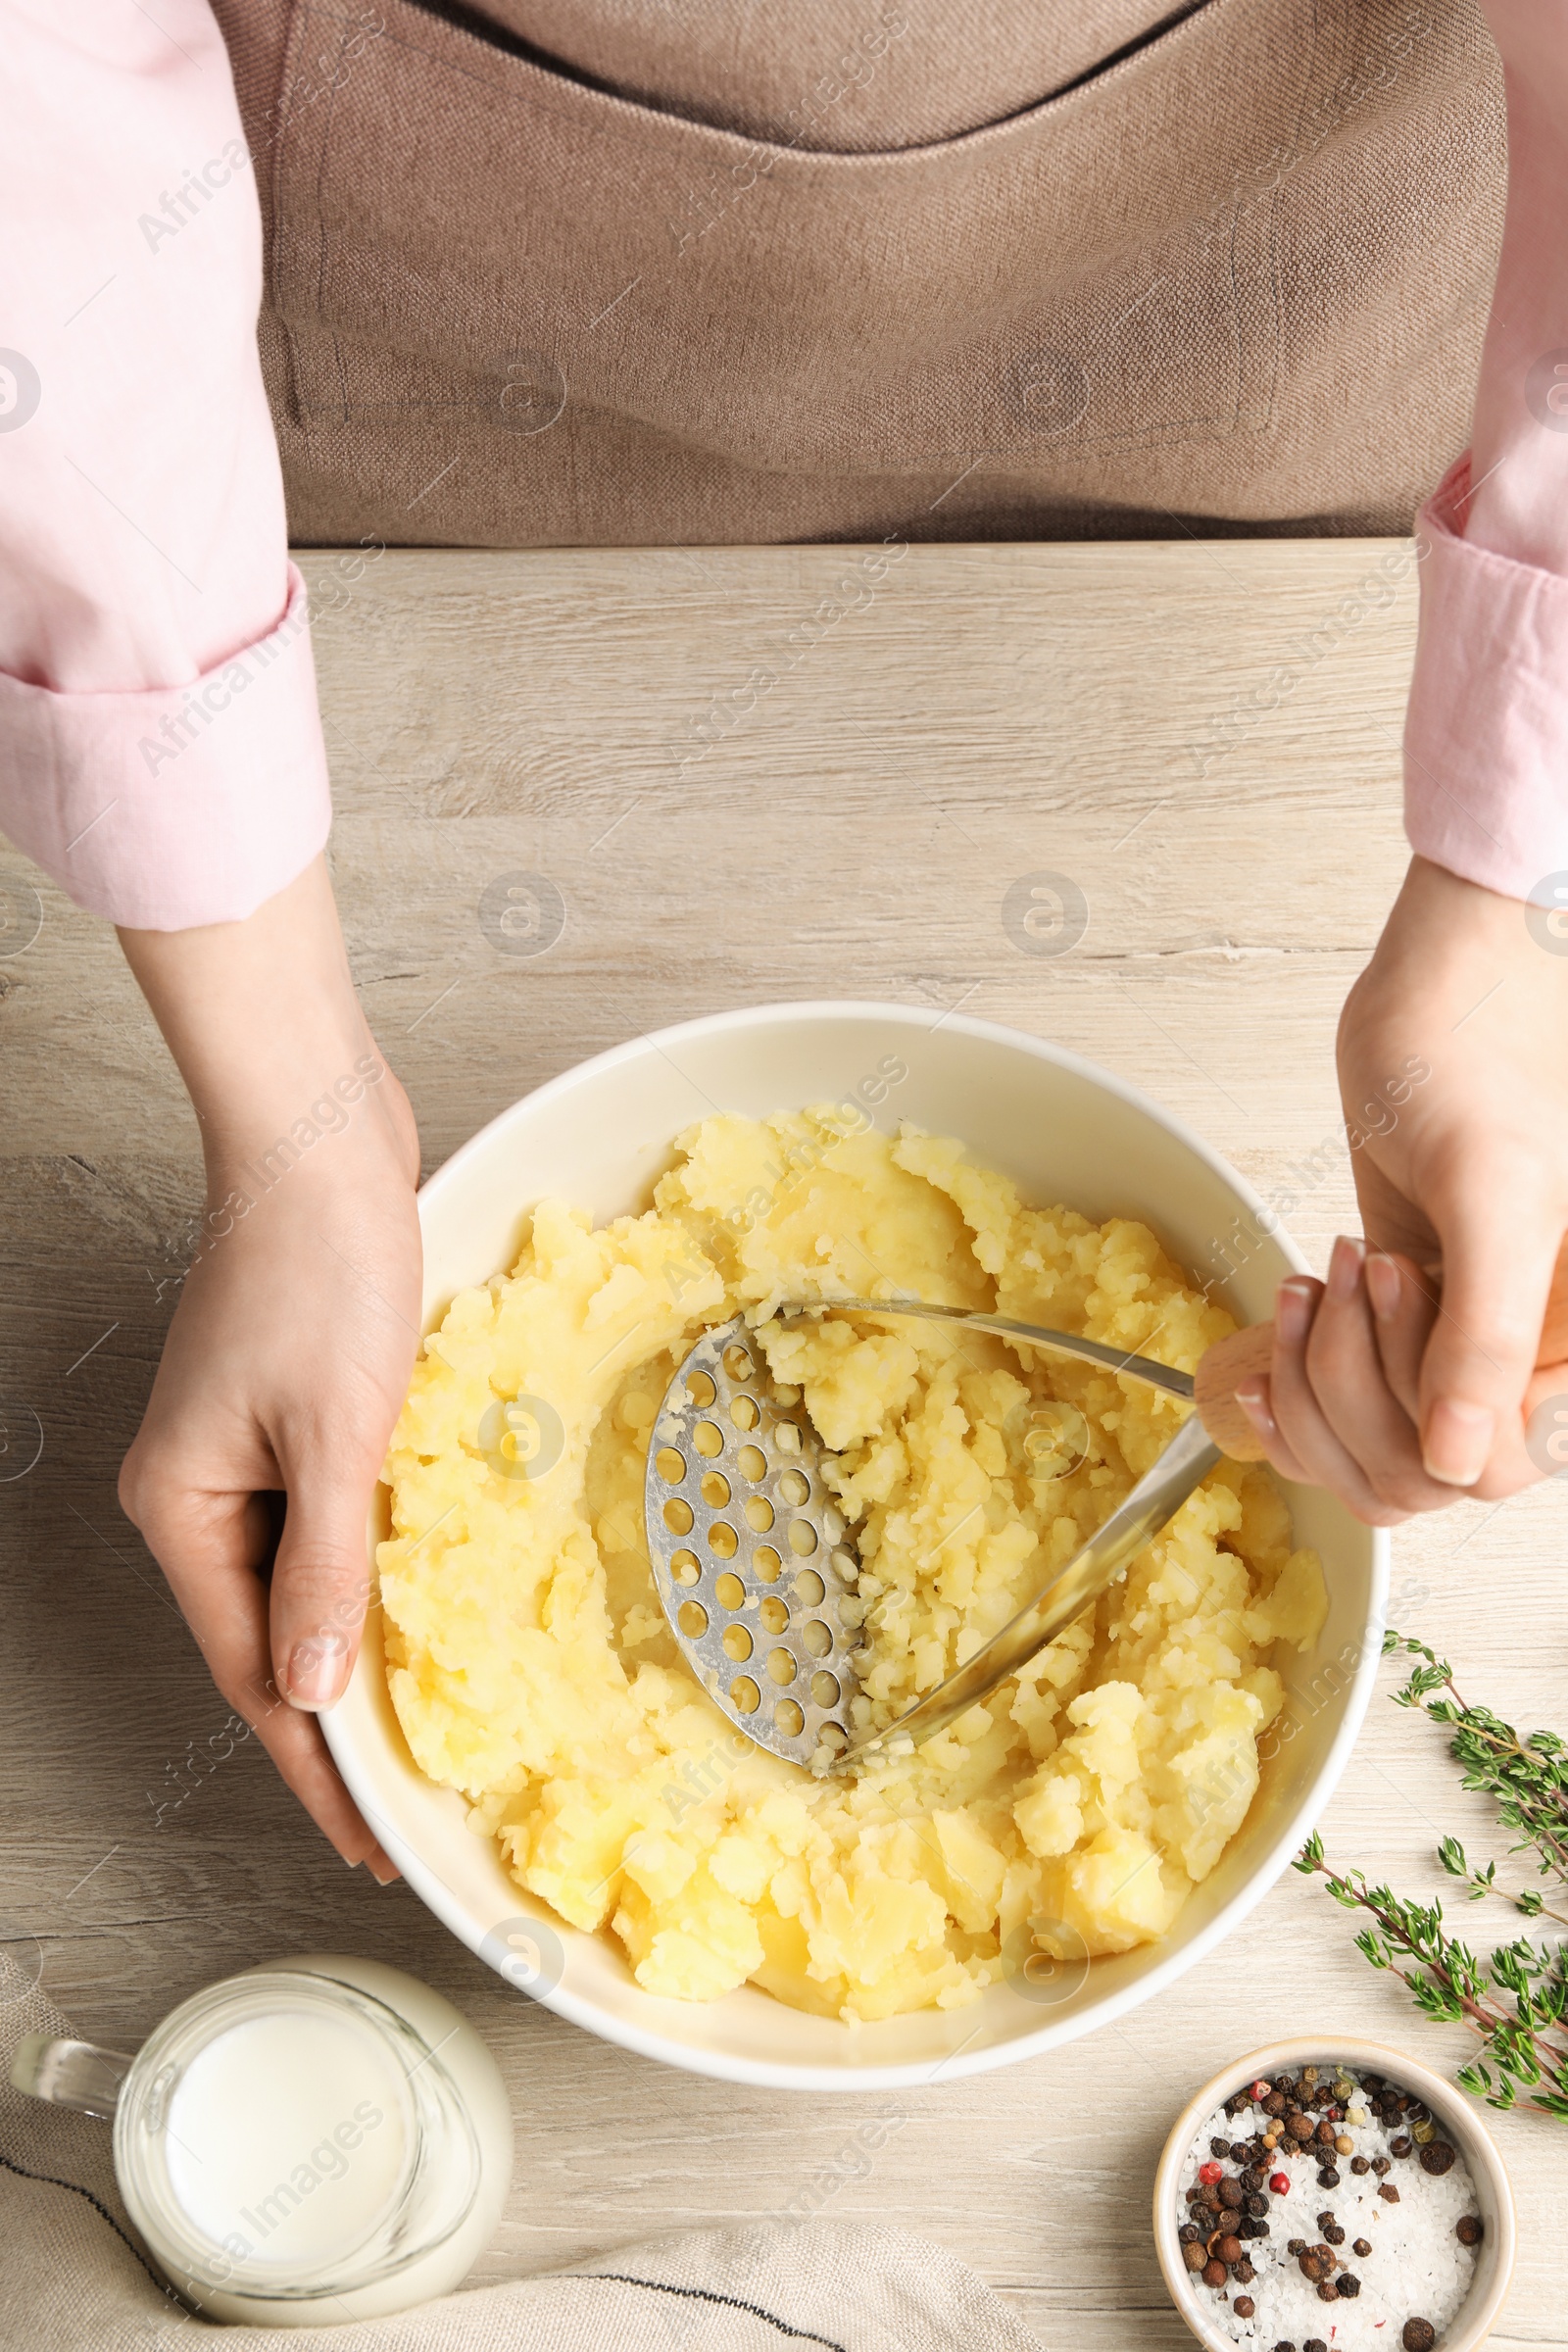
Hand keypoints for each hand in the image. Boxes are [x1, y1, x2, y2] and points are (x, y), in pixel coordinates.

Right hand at [116, 860, 420, 1872]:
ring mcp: (242, 1448)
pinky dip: (368, 1571)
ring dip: (357, 1647)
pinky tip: (419, 1604)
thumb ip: (324, 1568)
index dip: (315, 1765)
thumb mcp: (334, 1434)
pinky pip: (326, 1522)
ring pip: (302, 1581)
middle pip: (269, 1637)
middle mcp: (198, 1489)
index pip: (251, 1672)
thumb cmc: (322, 1271)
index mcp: (184, 1506)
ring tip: (425, 1727)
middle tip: (411, 1805)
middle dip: (336, 1722)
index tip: (369, 1844)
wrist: (324, 1141)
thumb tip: (312, 1692)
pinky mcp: (291, 1411)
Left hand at [1228, 856, 1567, 1523]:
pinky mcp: (1403, 1329)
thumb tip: (1459, 1463)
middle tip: (1345, 1271)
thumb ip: (1486, 1331)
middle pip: (1417, 1471)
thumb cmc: (1480, 1067)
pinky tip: (1278, 1321)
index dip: (1418, 1407)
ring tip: (1310, 1281)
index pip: (1491, 1467)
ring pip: (1366, 1451)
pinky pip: (1342, 1414)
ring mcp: (1457, 1353)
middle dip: (1348, 1384)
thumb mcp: (1494, 1195)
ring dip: (1312, 1379)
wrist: (1435, 1001)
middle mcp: (1525, 1367)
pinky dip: (1291, 1382)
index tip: (1401, 1282)